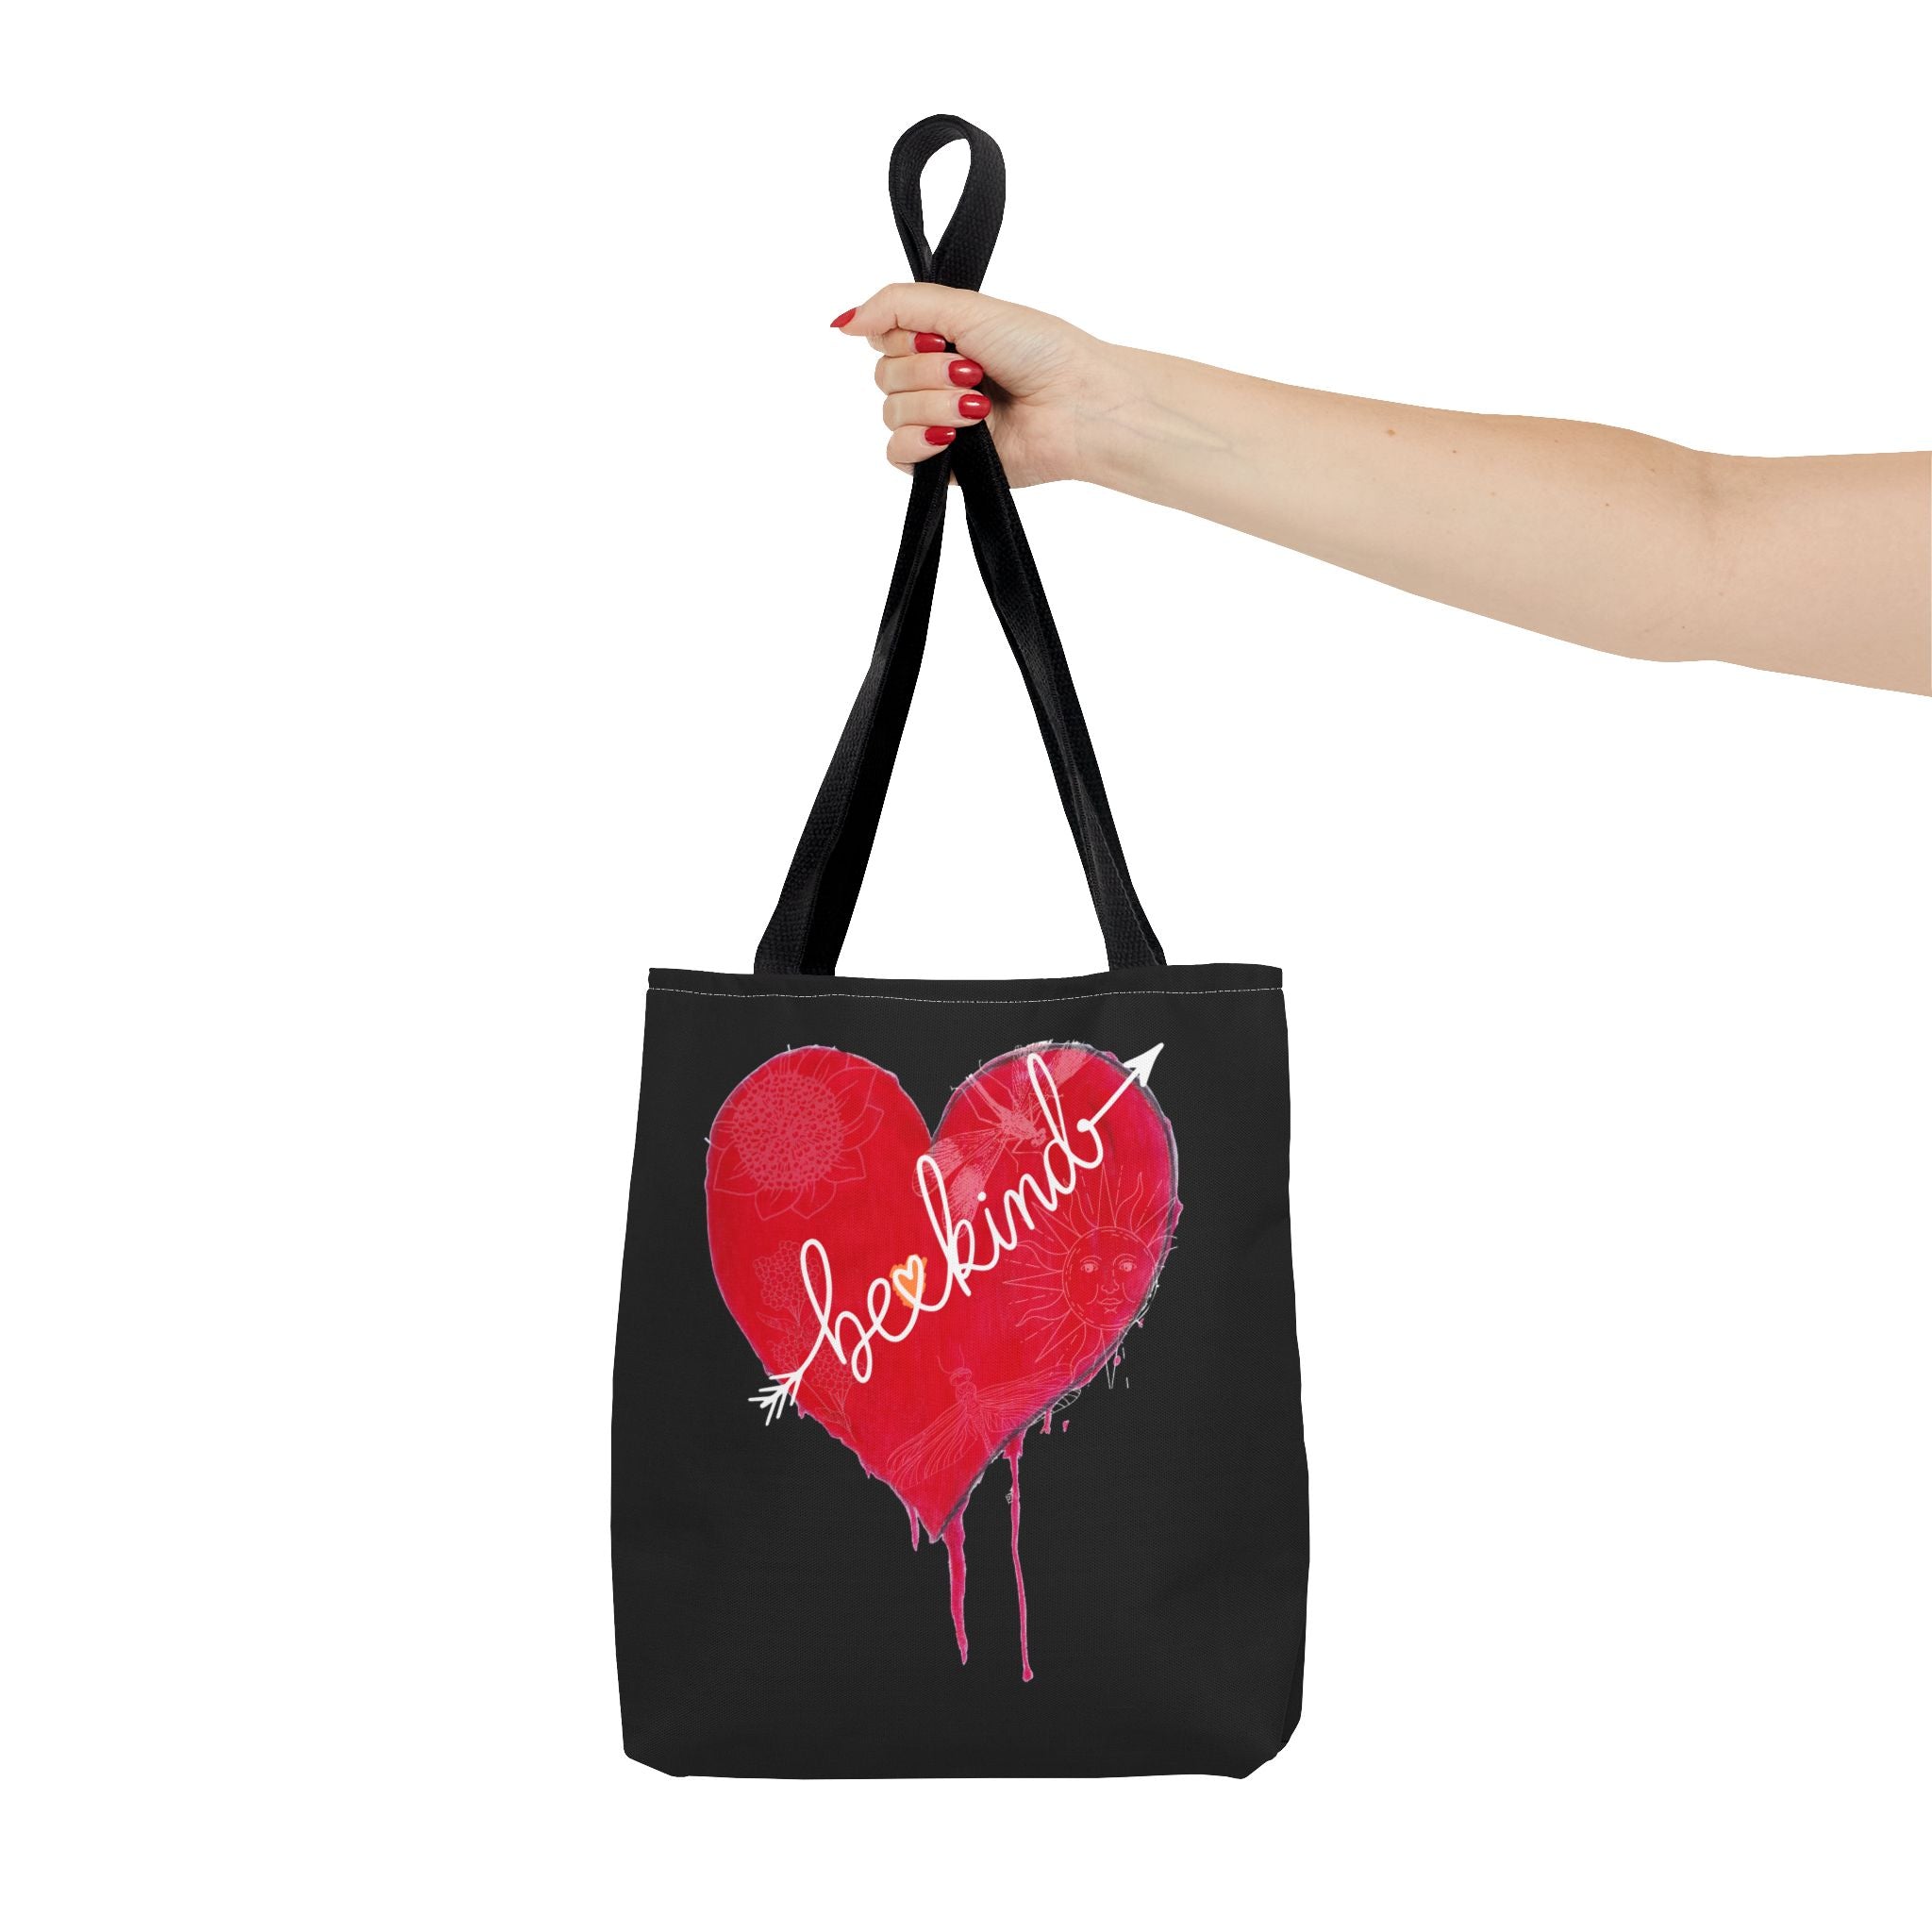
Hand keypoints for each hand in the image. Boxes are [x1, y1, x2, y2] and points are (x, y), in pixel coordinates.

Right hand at [832, 284, 1110, 485]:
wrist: (1074, 404)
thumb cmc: (1039, 350)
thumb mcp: (964, 307)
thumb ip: (897, 304)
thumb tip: (843, 321)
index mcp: (939, 341)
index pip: (883, 336)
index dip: (903, 338)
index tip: (940, 339)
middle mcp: (935, 380)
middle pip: (883, 375)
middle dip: (925, 373)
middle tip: (972, 372)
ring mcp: (938, 423)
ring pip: (891, 414)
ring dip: (933, 405)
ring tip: (979, 405)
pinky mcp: (944, 464)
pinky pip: (897, 454)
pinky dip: (921, 441)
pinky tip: (954, 436)